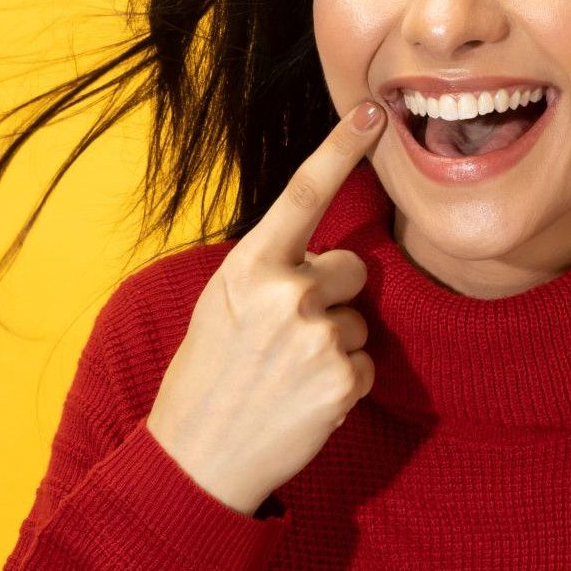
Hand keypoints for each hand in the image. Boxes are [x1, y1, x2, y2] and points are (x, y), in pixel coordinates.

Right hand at [145, 98, 387, 515]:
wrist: (198, 459)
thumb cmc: (209, 374)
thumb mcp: (223, 303)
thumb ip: (272, 269)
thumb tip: (324, 253)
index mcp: (250, 267)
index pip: (304, 194)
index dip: (341, 148)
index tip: (373, 111)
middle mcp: (287, 293)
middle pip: (351, 267)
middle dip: (331, 294)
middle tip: (285, 337)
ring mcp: (318, 337)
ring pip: (360, 320)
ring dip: (336, 344)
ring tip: (288, 375)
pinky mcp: (344, 379)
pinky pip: (367, 364)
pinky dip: (344, 383)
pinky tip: (305, 401)